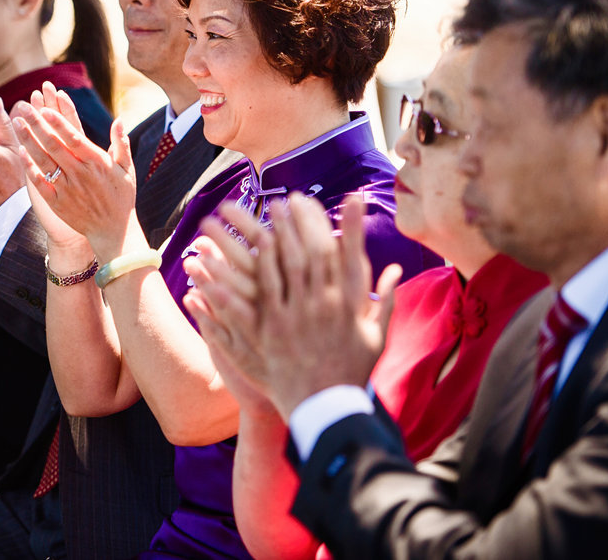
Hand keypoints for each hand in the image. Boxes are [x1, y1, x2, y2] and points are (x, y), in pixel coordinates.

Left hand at [11, 82, 136, 262]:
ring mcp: (67, 189)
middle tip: (24, 107)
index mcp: (97, 163)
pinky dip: (30, 168)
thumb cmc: (121, 197)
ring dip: (29, 141)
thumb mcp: (127, 169)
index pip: (74, 138)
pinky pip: (40, 183)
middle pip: (54, 145)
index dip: (59, 122)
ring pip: (44, 161)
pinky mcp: (57, 203)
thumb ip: (121, 143)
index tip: (46, 108)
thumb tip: (119, 119)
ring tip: (18, 123)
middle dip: (38, 124)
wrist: (113, 231)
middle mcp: (80, 174)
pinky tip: (21, 152)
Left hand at [183, 194, 399, 419]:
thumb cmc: (354, 373)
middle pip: (304, 253)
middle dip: (292, 223)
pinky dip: (228, 280)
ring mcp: (293, 318)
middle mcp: (320, 305)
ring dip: (257, 240)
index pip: (344, 252)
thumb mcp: (377, 337)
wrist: (331, 409)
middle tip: (280, 199)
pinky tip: (210, 262)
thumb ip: (387, 301)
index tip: (335, 199)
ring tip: (246, 223)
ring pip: (273, 269)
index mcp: (347, 302)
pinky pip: (245, 301)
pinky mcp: (269, 334)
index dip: (338, 224)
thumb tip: (397, 270)